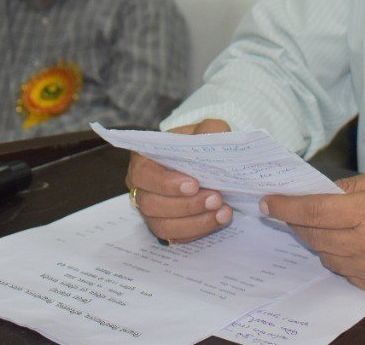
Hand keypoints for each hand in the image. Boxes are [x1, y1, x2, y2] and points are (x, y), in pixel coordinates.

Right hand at [125, 118, 233, 242]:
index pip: (143, 174)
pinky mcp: (166, 227)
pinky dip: (199, 230)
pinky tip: (219, 219)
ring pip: (164, 225)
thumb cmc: (199, 143)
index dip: (166, 183)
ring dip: (195, 221)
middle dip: (186, 205)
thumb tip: (216, 141)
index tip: (193, 184)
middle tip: (215, 198)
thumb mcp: (207, 129)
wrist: (205, 161)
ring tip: (222, 211)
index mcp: (142, 159)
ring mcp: (151, 211)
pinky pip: (177, 237)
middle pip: (152, 204)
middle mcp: (141, 188)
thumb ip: (210, 131)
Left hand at [260, 165, 364, 295]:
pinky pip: (343, 271)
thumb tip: (322, 191)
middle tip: (287, 211)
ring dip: (316, 239)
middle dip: (296, 222)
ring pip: (326, 255)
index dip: (286, 206)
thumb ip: (354, 185)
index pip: (315, 210)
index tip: (268, 202)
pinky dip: (336, 256)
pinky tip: (343, 242)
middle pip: (314, 235)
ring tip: (318, 225)